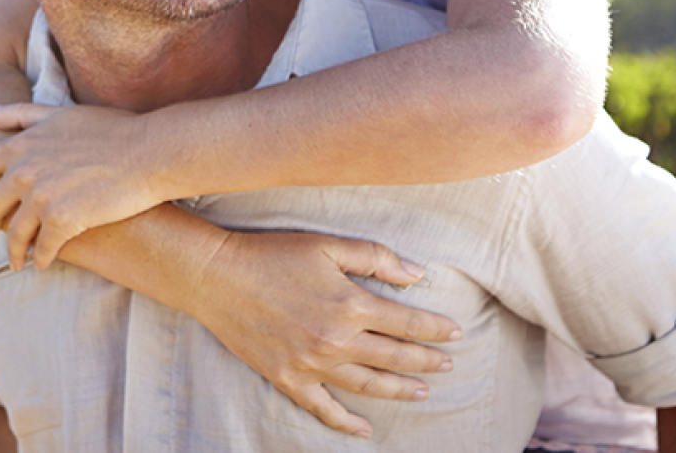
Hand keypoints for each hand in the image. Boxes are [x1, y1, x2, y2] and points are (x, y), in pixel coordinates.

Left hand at [0, 102, 158, 269]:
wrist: (150, 152)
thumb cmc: (114, 130)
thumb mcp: (62, 114)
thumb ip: (20, 114)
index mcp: (22, 144)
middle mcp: (25, 171)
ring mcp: (42, 198)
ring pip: (16, 234)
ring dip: (16, 251)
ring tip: (22, 260)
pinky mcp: (63, 221)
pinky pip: (43, 248)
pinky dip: (42, 258)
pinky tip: (45, 262)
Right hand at [185, 230, 461, 437]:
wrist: (219, 277)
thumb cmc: (276, 254)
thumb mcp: (329, 245)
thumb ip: (376, 258)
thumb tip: (416, 274)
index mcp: (350, 304)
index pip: (406, 322)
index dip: (434, 329)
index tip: (456, 332)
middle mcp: (335, 340)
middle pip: (393, 355)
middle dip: (425, 360)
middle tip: (448, 364)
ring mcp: (311, 364)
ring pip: (366, 384)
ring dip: (398, 389)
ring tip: (422, 391)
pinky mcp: (287, 379)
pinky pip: (323, 408)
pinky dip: (346, 423)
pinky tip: (365, 429)